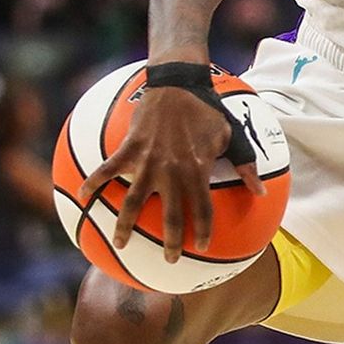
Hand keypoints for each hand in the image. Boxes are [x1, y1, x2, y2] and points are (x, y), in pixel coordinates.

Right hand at [81, 84, 264, 261]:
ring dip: (125, 225)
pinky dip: (93, 183)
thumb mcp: (232, 136)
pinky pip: (107, 170)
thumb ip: (245, 166)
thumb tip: (262, 192)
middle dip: (170, 241)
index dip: (202, 231)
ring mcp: (148, 161)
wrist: (178, 83)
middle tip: (170, 261)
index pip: (202, 209)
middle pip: (169, 215)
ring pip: (133, 202)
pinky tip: (81, 198)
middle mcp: (172, 171)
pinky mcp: (129, 148)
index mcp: (197, 170)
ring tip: (120, 243)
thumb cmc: (207, 109)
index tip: (202, 247)